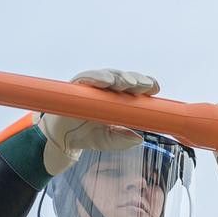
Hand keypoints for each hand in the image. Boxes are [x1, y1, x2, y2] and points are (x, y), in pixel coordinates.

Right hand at [37, 69, 159, 175]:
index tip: (155, 88)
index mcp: (119, 99)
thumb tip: (138, 139)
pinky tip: (106, 80)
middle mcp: (107, 89)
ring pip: (109, 75)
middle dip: (136, 80)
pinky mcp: (77, 86)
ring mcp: (92, 86)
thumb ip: (122, 140)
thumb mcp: (108, 141)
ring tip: (128, 83)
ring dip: (119, 77)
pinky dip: (97, 77)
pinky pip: (87, 78)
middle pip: (125, 78)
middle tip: (145, 86)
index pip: (135, 88)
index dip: (146, 85)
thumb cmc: (88, 135)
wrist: (63, 139)